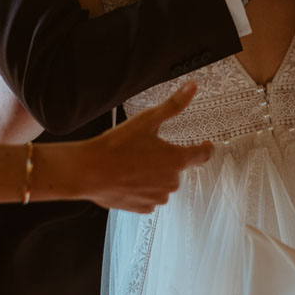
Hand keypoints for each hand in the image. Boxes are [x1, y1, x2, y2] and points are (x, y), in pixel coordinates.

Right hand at [65, 83, 213, 213]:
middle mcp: (172, 181)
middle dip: (163, 160)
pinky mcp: (144, 207)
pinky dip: (141, 189)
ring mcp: (158, 197)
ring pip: (161, 183)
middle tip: (142, 151)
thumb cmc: (116, 146)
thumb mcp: (146, 120)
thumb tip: (193, 86)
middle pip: (175, 168)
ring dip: (152, 175)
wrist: (89, 172)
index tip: (206, 145)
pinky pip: (149, 197)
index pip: (202, 155)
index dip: (205, 148)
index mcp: (176, 159)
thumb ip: (173, 105)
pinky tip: (126, 179)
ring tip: (130, 166)